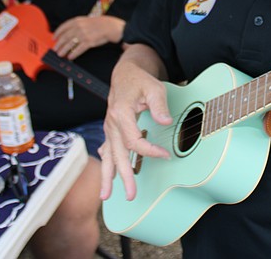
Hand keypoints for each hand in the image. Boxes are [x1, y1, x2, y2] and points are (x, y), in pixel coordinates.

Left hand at [54, 15, 124, 59]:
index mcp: (77, 21)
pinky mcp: (89, 42)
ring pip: (70, 44)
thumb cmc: (99, 23)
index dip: (57, 33)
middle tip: (55, 49)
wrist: (110, 27)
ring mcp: (83, 35)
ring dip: (64, 50)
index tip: (54, 38)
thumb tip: (68, 32)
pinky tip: (70, 57)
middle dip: (59, 44)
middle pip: (65, 37)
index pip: (63, 27)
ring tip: (61, 54)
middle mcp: (79, 27)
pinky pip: (78, 50)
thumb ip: (77, 25)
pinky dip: (73, 54)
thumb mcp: (86, 20)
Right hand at [100, 46, 172, 201]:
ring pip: (108, 156)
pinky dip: (107, 165)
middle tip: (131, 195)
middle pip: (118, 155)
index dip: (149, 151)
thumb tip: (165, 121)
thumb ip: (159, 105)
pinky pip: (107, 150)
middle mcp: (112, 123)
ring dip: (107, 177)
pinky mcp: (111, 130)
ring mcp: (109, 128)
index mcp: (121, 113)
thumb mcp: (154, 88)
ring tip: (105, 196)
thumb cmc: (140, 80)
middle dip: (124, 176)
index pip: (134, 141)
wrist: (125, 74)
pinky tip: (107, 177)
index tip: (164, 155)